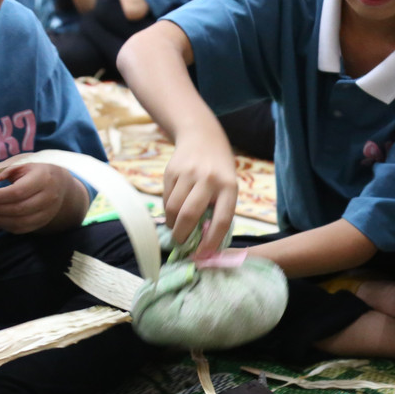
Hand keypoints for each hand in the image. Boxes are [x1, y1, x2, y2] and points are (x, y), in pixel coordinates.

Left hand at [0, 160, 83, 233]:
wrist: (57, 181)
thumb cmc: (33, 169)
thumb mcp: (17, 163)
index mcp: (43, 177)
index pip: (17, 192)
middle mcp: (49, 197)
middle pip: (18, 209)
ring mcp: (48, 212)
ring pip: (19, 222)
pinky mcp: (43, 222)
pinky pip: (21, 229)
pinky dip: (4, 225)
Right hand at [163, 128, 237, 256]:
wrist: (202, 138)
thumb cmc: (219, 170)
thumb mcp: (228, 187)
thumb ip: (219, 210)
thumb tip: (204, 243)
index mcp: (229, 187)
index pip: (221, 219)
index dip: (211, 241)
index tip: (203, 254)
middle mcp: (209, 179)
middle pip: (190, 215)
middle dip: (182, 235)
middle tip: (181, 243)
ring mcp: (188, 173)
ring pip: (173, 209)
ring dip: (172, 224)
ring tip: (176, 227)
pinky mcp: (171, 171)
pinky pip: (165, 199)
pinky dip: (168, 210)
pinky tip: (174, 209)